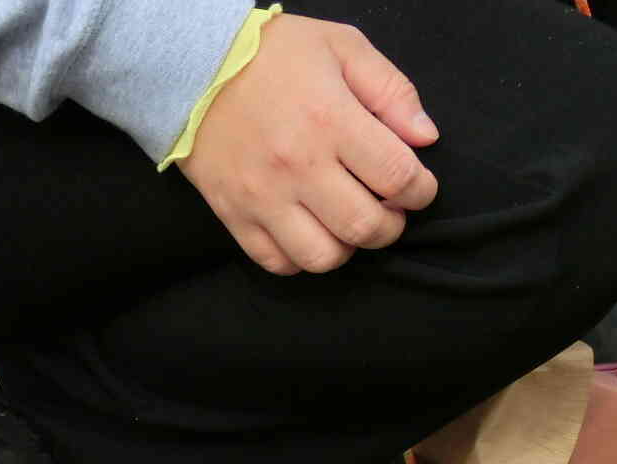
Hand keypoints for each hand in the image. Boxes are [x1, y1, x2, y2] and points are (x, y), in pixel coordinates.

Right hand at [179, 14, 439, 274]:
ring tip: (347, 224)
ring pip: (323, 257)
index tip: (418, 186)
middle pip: (365, 227)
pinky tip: (310, 232)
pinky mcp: (234, 215)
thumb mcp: (341, 47)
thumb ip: (391, 91)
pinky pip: (278, 262)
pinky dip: (302, 259)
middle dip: (391, 226)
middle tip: (389, 210)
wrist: (191, 68)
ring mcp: (263, 197)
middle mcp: (298, 166)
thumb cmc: (273, 54)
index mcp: (331, 120)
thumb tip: (425, 138)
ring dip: (347, 248)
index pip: (398, 177)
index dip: (421, 190)